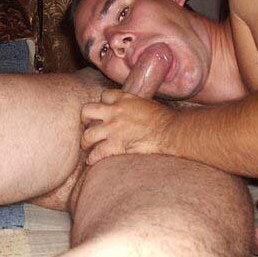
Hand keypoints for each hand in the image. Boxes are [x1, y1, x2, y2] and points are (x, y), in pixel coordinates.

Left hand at [80, 43, 174, 164]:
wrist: (172, 132)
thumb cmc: (165, 119)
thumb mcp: (147, 103)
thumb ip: (134, 104)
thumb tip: (132, 110)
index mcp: (124, 98)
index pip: (104, 95)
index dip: (103, 104)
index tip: (104, 112)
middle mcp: (115, 111)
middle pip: (87, 110)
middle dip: (85, 119)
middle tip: (87, 125)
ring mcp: (113, 128)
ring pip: (88, 134)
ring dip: (86, 141)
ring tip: (87, 146)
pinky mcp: (115, 145)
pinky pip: (97, 152)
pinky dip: (92, 158)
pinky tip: (92, 161)